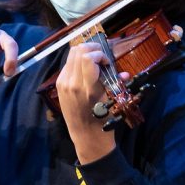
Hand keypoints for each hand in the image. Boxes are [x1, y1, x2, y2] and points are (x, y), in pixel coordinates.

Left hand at [55, 42, 120, 163]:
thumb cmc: (102, 120)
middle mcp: (72, 83)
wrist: (86, 136)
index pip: (88, 58)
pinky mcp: (59, 85)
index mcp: (86, 88)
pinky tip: (84, 69)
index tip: (107, 62)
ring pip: (70, 55)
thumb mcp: (111, 101)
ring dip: (83, 53)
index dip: (99, 54)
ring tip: (93, 60)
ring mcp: (63, 84)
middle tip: (101, 55)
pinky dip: (76, 62)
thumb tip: (125, 73)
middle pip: (77, 51)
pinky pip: (67, 65)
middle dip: (91, 49)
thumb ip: (117, 83)